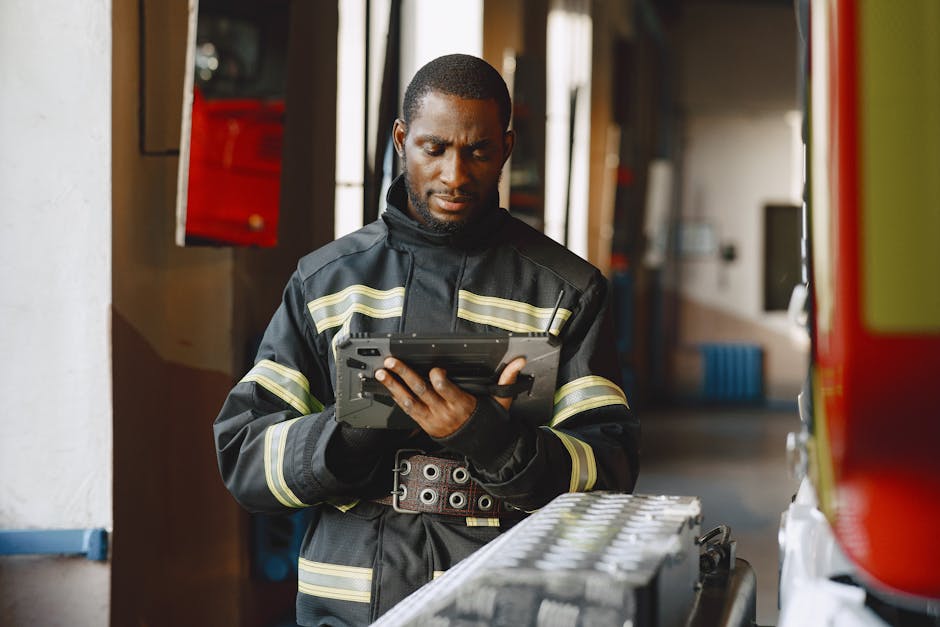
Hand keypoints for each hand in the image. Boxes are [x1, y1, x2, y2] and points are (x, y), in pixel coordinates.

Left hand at [374, 356, 526, 437]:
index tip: (435, 369)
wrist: (485, 449)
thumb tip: (519, 362)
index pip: (446, 390)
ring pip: (409, 401)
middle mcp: (444, 412)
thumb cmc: (490, 423)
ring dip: (394, 386)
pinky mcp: (426, 424)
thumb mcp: (501, 401)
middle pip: (422, 391)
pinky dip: (397, 398)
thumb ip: (507, 379)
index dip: (439, 379)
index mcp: (463, 405)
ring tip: (382, 373)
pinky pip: (408, 410)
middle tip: (393, 362)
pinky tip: (389, 387)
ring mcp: (433, 420)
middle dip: (405, 375)